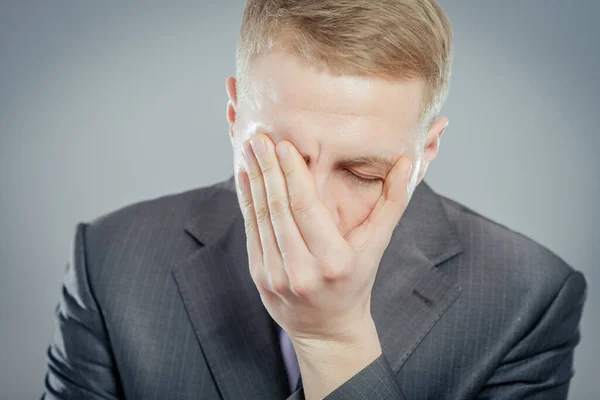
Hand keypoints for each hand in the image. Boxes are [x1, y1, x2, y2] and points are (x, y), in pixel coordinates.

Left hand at [237, 133, 413, 343]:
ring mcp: (276, 276)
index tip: (282, 144)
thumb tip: (405, 163)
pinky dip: (247, 201)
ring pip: (261, 218)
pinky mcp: (259, 276)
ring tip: (248, 149)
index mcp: (334, 260)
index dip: (292, 174)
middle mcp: (302, 270)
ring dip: (253, 180)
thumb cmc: (355, 281)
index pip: (306, 208)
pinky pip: (251, 231)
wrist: (327, 328)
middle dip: (267, 169)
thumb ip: (392, 203)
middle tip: (259, 138)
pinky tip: (245, 177)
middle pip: (279, 209)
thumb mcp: (377, 245)